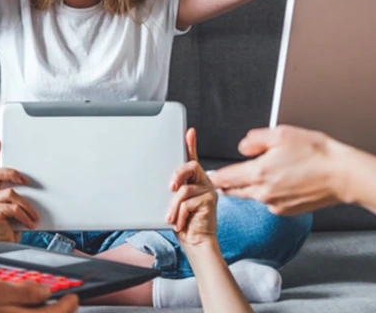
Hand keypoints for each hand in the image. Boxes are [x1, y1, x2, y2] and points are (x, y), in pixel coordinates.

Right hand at [0, 138, 38, 242]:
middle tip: (25, 180)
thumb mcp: (7, 215)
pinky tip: (29, 223)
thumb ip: (14, 203)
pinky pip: (13, 209)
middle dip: (12, 173)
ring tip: (33, 216)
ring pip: (11, 193)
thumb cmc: (0, 233)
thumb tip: (30, 196)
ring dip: (26, 205)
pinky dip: (25, 216)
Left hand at [166, 128, 217, 248]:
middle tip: (169, 187)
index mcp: (193, 181)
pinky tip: (179, 223)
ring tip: (171, 218)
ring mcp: (209, 191)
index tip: (189, 132)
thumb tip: (165, 184)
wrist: (195, 244)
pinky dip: (179, 214)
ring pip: (184, 189)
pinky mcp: (210, 201)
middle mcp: (203, 182)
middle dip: (177, 174)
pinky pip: (188, 202)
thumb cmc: (183, 224)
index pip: (191, 158)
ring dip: (173, 206)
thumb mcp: (173, 204)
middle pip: (190, 166)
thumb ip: (172, 191)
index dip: (191, 144)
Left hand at [210, 125, 350, 215]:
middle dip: (227, 184)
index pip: (225, 179)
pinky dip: (267, 194)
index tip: (208, 175)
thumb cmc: (316, 153)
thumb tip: (242, 148)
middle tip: (224, 176)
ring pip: (251, 197)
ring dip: (248, 188)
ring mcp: (275, 205)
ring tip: (258, 174)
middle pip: (234, 191)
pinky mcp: (286, 212)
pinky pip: (268, 202)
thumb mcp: (281, 134)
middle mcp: (263, 193)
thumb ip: (254, 140)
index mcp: (258, 173)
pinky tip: (279, 182)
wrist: (343, 176)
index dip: (214, 176)